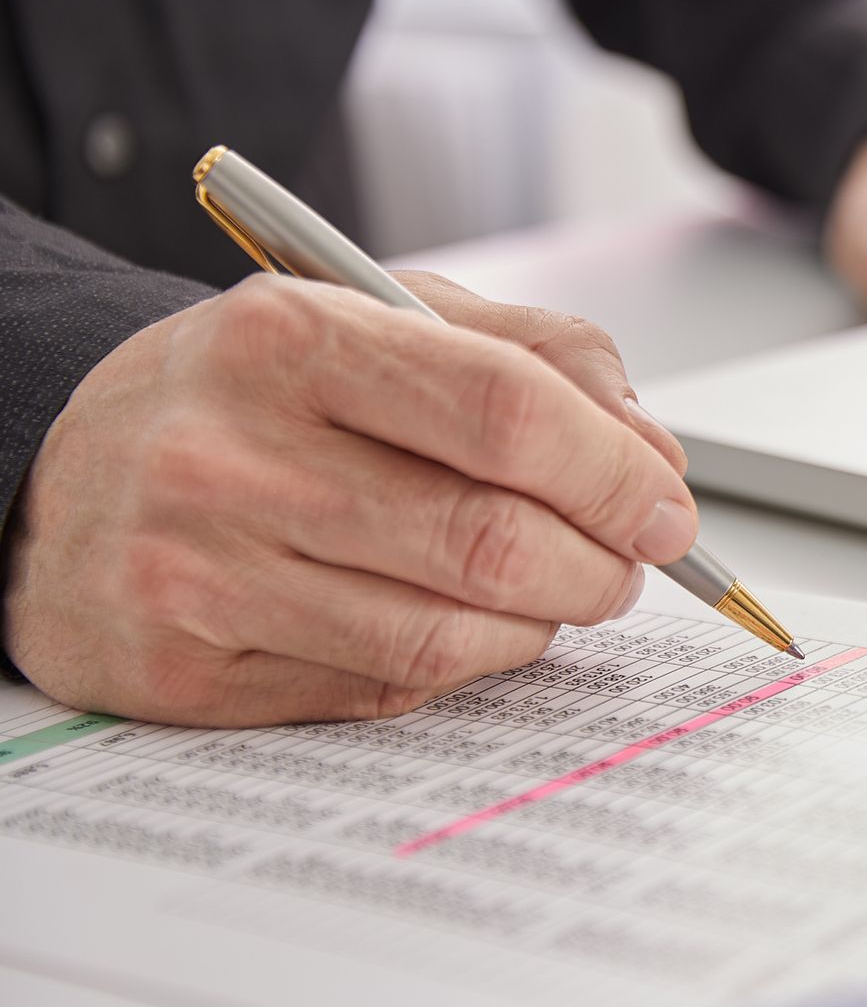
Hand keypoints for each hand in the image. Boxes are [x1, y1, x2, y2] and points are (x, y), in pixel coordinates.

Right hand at [2, 274, 693, 726]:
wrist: (57, 476)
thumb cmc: (250, 394)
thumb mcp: (382, 316)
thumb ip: (535, 356)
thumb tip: (652, 454)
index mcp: (292, 336)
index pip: (505, 409)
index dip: (613, 471)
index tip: (666, 507)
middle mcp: (232, 454)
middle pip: (490, 538)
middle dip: (599, 564)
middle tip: (627, 564)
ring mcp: (200, 572)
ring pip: (446, 635)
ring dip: (539, 625)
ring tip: (554, 593)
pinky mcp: (186, 672)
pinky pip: (383, 690)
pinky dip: (459, 666)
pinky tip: (458, 625)